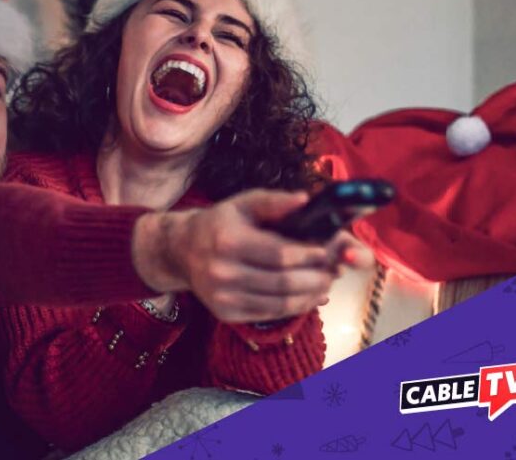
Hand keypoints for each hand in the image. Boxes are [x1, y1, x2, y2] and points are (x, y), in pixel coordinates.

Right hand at [132, 189, 367, 323]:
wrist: (182, 250)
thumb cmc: (220, 223)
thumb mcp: (243, 203)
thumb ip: (275, 201)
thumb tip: (305, 200)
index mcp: (228, 241)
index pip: (280, 255)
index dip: (310, 255)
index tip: (326, 251)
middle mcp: (222, 272)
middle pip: (284, 282)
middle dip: (316, 278)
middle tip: (332, 271)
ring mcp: (223, 297)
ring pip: (280, 303)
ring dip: (310, 295)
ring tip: (324, 284)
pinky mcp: (226, 313)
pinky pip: (270, 314)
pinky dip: (295, 307)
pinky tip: (308, 297)